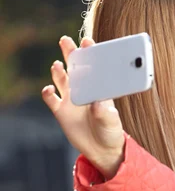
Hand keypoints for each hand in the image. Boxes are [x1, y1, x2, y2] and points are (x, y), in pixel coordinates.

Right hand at [41, 36, 125, 178]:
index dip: (90, 52)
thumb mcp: (112, 121)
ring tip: (58, 65)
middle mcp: (84, 90)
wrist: (102, 150)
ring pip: (61, 79)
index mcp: (99, 88)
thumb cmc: (112, 131)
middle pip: (74, 66)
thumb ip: (105, 112)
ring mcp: (71, 99)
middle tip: (66, 40)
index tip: (88, 41)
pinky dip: (47, 92)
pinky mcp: (61, 111)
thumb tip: (98, 103)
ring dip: (58, 70)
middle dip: (70, 52)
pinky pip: (50, 98)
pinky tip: (49, 89)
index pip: (94, 66)